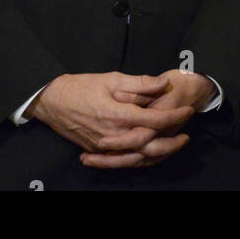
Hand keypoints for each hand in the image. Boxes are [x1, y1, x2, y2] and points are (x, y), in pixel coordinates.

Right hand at [80, 69, 217, 167]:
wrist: (51, 101)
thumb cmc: (81, 86)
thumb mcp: (112, 78)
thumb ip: (140, 83)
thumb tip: (164, 84)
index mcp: (119, 114)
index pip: (155, 120)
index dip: (175, 116)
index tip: (188, 110)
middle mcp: (113, 134)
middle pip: (150, 146)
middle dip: (172, 143)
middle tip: (186, 135)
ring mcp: (104, 145)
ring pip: (137, 157)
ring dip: (158, 154)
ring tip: (173, 146)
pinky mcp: (97, 149)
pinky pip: (122, 160)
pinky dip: (139, 159)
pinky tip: (150, 154)